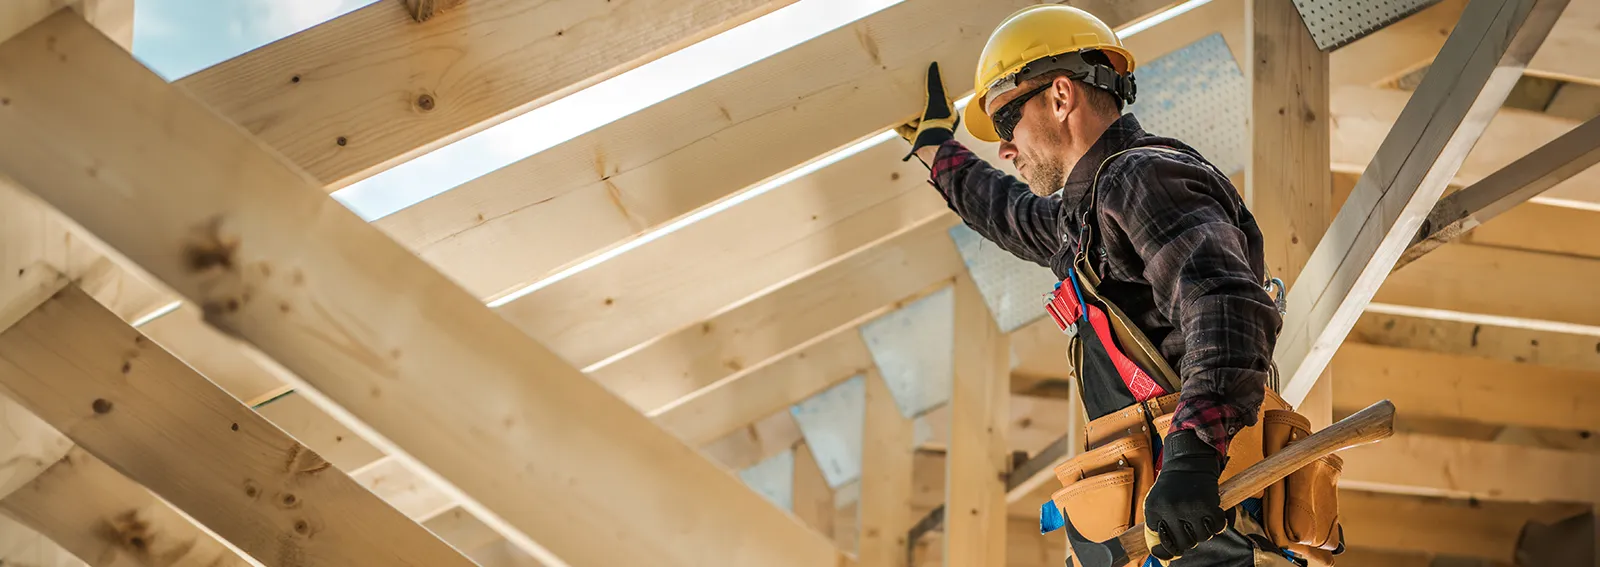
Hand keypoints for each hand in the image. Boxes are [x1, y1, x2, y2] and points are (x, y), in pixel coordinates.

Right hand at [896, 61, 957, 161]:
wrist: (931, 147)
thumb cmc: (938, 123)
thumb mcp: (937, 99)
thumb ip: (935, 83)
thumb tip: (934, 65)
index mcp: (947, 113)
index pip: (939, 98)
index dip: (931, 91)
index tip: (922, 83)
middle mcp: (938, 122)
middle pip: (924, 109)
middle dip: (915, 103)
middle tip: (907, 93)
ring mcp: (927, 131)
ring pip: (914, 119)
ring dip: (906, 114)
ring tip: (897, 104)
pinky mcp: (916, 139)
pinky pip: (905, 130)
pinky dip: (898, 125)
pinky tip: (891, 119)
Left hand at [1143, 430, 1226, 563]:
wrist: (1188, 460)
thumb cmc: (1172, 485)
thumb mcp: (1157, 502)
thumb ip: (1158, 526)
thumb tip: (1164, 559)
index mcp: (1153, 509)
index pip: (1161, 543)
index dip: (1169, 548)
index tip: (1175, 548)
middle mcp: (1169, 509)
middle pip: (1184, 543)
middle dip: (1189, 539)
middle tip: (1191, 528)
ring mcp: (1189, 507)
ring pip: (1202, 537)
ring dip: (1204, 531)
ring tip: (1201, 518)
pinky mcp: (1207, 504)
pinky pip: (1217, 527)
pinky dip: (1218, 524)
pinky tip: (1213, 513)